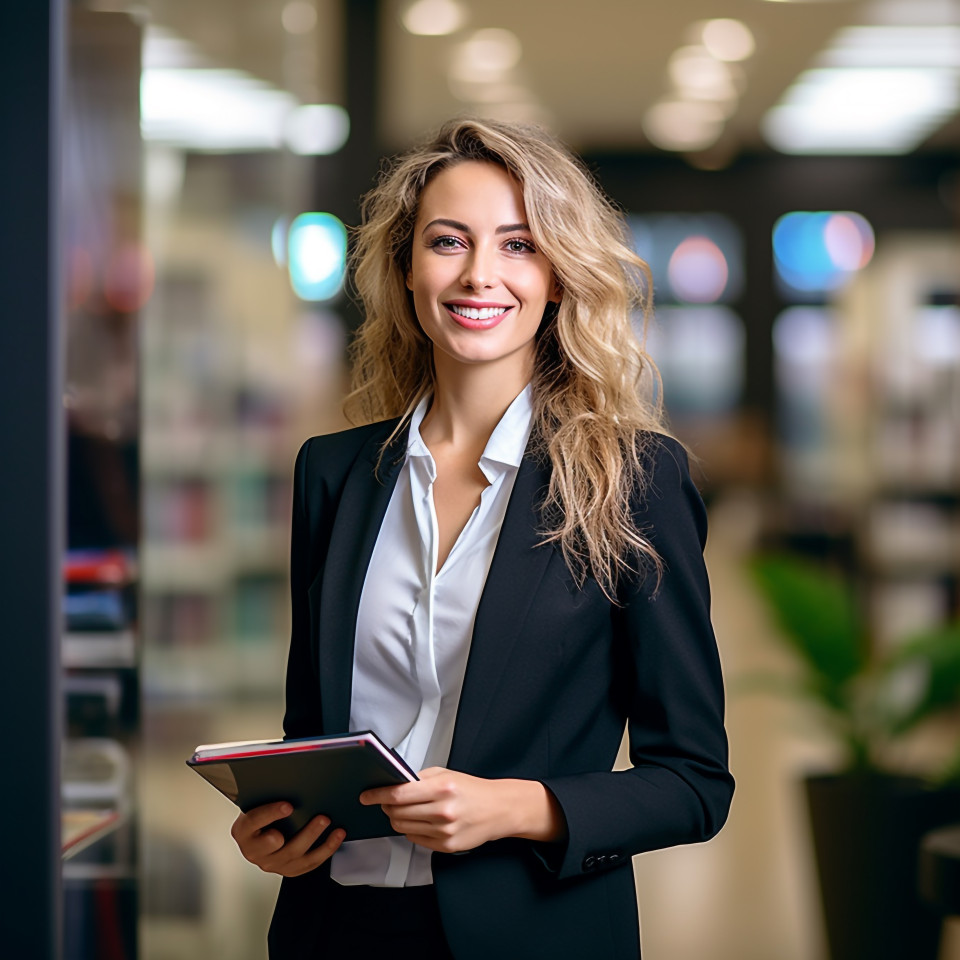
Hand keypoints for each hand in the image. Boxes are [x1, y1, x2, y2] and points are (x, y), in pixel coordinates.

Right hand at [230, 801, 345, 876]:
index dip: (270, 814)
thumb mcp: (256, 801)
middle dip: (303, 832)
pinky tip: (337, 835)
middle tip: (321, 817)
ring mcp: (272, 863)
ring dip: (316, 838)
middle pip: (277, 845)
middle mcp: (255, 851)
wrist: (259, 832)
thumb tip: (287, 776)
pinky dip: (326, 849)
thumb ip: (266, 792)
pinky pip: (309, 863)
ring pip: (296, 855)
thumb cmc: (259, 812)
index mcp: (243, 831)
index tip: (288, 805)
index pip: (254, 822)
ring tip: (329, 822)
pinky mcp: (289, 869)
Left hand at [359, 768, 565, 853]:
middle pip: (398, 812)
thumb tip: (393, 783)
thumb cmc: (471, 789)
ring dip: (398, 818)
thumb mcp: (446, 774)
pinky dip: (412, 830)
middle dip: (387, 807)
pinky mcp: (446, 847)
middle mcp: (442, 811)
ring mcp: (444, 832)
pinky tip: (421, 821)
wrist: (498, 810)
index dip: (378, 795)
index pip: (399, 793)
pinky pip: (416, 839)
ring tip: (405, 810)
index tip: (366, 796)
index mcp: (441, 788)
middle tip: (387, 801)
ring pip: (404, 827)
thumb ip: (419, 779)